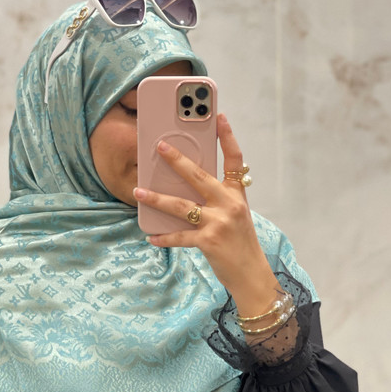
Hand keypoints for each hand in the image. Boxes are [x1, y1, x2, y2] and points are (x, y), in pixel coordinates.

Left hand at [133, 114, 278, 316]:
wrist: (252, 275)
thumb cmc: (241, 244)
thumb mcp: (235, 216)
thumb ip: (216, 200)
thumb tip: (185, 188)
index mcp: (237, 195)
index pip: (235, 159)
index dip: (227, 136)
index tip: (218, 116)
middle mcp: (229, 205)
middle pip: (199, 176)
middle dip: (177, 160)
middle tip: (160, 146)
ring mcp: (219, 223)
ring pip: (182, 205)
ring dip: (157, 198)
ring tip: (138, 191)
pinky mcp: (208, 241)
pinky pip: (179, 236)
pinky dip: (164, 237)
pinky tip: (151, 237)